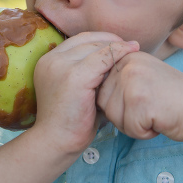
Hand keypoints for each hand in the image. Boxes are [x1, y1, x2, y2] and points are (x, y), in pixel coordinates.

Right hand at [32, 32, 139, 154]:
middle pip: (86, 40)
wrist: (56, 143)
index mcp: (48, 61)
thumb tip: (114, 61)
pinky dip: (119, 53)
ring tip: (134, 48)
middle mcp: (51, 59)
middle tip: (131, 45)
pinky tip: (132, 53)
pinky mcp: (75, 76)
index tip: (119, 45)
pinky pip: (103, 57)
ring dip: (117, 46)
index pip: (78, 40)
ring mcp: (61, 66)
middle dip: (110, 40)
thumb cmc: (71, 122)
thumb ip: (88, 74)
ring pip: (95, 46)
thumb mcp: (77, 90)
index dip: (100, 40)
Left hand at [96, 52, 182, 141]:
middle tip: (151, 108)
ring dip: (134, 125)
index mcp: (127, 57)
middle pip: (104, 104)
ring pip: (115, 118)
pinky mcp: (141, 100)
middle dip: (125, 116)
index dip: (121, 104)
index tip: (144, 100)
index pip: (101, 89)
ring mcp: (134, 81)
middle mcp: (128, 64)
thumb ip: (121, 78)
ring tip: (155, 113)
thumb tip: (92, 90)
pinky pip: (129, 128)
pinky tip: (160, 120)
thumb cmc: (174, 98)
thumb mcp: (145, 76)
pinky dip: (145, 132)